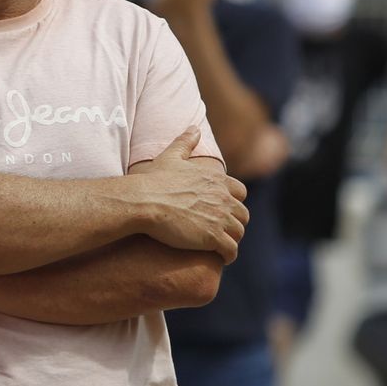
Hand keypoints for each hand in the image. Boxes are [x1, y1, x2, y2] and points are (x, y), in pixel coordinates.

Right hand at [130, 127, 248, 262]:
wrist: (143, 202)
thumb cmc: (153, 180)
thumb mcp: (170, 156)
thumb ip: (185, 142)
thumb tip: (194, 128)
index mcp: (216, 179)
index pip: (240, 192)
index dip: (233, 201)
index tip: (223, 210)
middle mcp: (223, 197)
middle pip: (242, 214)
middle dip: (235, 222)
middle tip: (222, 231)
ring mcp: (219, 218)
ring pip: (239, 233)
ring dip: (232, 239)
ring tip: (221, 246)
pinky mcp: (213, 237)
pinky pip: (231, 250)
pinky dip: (228, 255)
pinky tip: (221, 258)